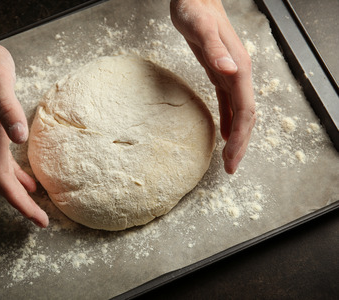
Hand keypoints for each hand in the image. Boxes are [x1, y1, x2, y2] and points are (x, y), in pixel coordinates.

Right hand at [0, 38, 48, 226]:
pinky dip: (18, 176)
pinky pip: (5, 163)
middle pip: (4, 185)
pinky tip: (29, 178)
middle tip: (42, 220)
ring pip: (4, 176)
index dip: (21, 203)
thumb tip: (19, 137)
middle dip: (23, 204)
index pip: (4, 182)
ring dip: (20, 193)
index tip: (39, 219)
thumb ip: (8, 110)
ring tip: (38, 205)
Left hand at [170, 0, 255, 173]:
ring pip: (239, 113)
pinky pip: (227, 104)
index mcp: (239, 69)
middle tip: (230, 169)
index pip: (245, 111)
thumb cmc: (195, 10)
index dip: (241, 137)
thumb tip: (231, 71)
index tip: (231, 158)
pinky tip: (224, 134)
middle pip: (246, 118)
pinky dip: (228, 121)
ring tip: (229, 158)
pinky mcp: (219, 74)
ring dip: (236, 137)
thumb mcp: (201, 29)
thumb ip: (216, 50)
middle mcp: (238, 75)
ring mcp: (230, 75)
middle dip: (240, 144)